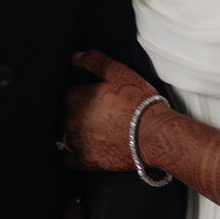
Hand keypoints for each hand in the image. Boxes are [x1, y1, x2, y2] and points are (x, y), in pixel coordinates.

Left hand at [64, 49, 160, 172]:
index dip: (79, 95)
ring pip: (65, 136)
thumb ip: (94, 61)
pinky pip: (67, 159)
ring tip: (90, 131)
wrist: (155, 134)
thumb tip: (75, 57)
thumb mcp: (119, 72)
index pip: (67, 94)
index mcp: (78, 98)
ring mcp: (78, 142)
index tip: (90, 98)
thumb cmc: (139, 103)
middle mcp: (73, 120)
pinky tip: (81, 150)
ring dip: (73, 133)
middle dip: (75, 113)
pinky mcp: (86, 161)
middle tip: (93, 114)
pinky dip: (71, 155)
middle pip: (64, 115)